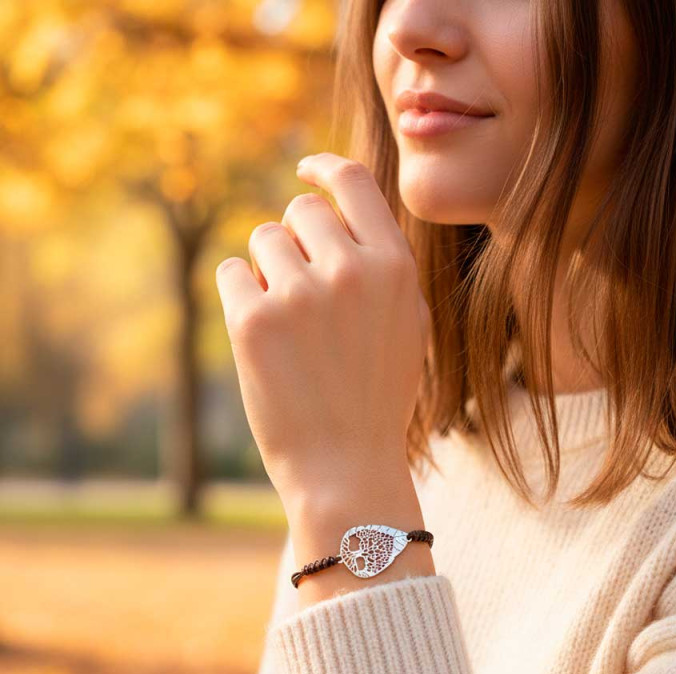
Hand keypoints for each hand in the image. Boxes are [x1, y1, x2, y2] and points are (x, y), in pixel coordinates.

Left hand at [215, 153, 431, 515]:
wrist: (347, 467)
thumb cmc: (377, 396)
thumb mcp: (408, 324)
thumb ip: (383, 262)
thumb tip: (337, 207)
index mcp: (395, 268)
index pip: (353, 182)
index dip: (324, 168)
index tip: (305, 169)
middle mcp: (350, 270)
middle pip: (300, 210)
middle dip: (296, 240)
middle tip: (302, 291)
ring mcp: (300, 294)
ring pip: (263, 240)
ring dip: (269, 271)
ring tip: (291, 327)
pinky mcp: (253, 321)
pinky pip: (231, 272)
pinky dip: (241, 295)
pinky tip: (264, 336)